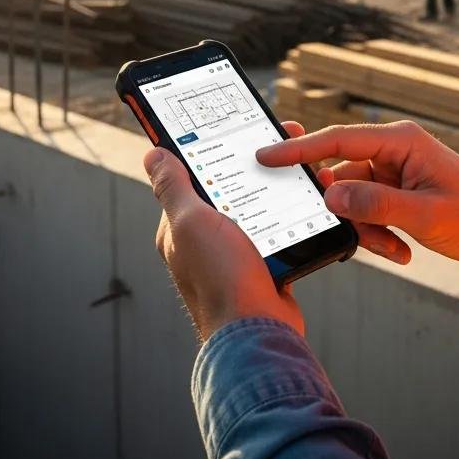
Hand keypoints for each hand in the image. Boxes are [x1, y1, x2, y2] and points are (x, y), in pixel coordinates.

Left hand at [143, 121, 308, 341]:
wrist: (258, 331)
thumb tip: (152, 155)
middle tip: (281, 140)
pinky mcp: (263, 265)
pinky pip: (278, 229)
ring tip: (298, 165)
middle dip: (254, 163)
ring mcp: (235, 253)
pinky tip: (305, 198)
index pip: (192, 175)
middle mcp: (205, 240)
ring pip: (257, 206)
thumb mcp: (191, 221)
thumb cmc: (219, 278)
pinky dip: (291, 213)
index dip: (215, 149)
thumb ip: (172, 187)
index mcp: (181, 227)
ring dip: (277, 186)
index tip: (238, 127)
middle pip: (230, 188)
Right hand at [257, 121, 458, 269]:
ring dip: (365, 228)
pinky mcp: (394, 191)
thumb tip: (331, 197)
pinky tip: (400, 250)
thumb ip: (376, 204)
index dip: (299, 149)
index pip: (337, 139)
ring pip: (352, 198)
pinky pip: (367, 210)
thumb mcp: (426, 214)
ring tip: (393, 248)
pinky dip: (376, 233)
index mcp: (400, 140)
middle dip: (339, 206)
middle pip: (340, 173)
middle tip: (332, 225)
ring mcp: (392, 171)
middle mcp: (392, 150)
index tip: (266, 155)